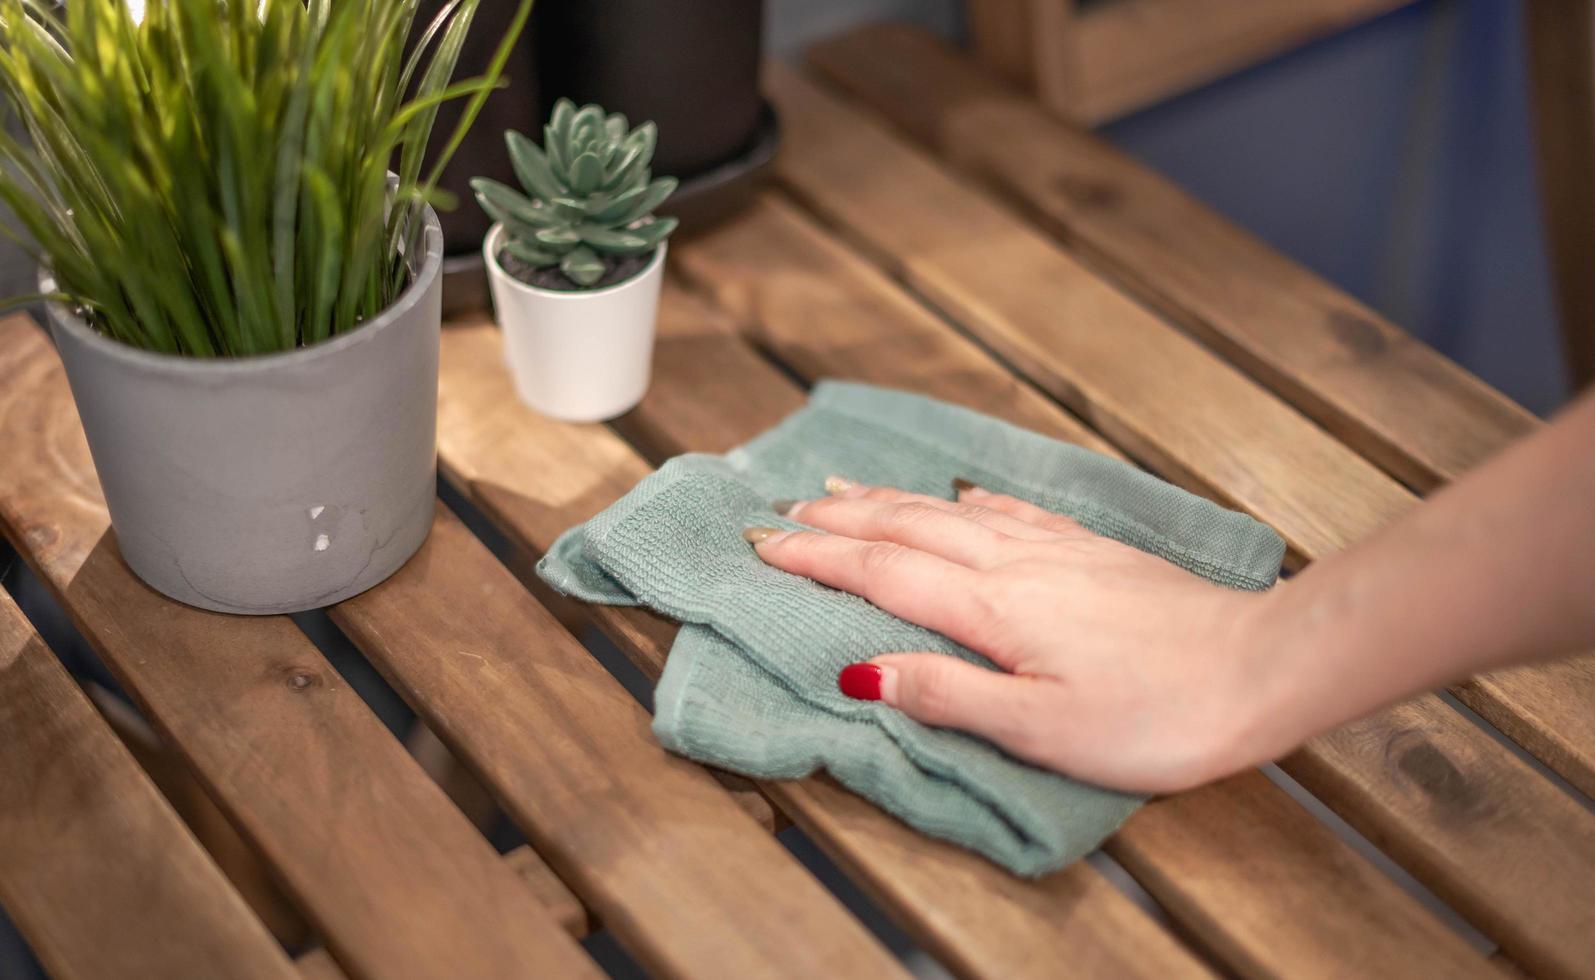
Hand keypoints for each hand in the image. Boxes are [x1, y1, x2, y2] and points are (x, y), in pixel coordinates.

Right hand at [746, 478, 1291, 793]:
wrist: (1262, 668)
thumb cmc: (1155, 715)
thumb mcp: (1043, 728)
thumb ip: (949, 696)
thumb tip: (859, 670)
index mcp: (992, 607)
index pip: (882, 572)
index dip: (817, 558)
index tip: (763, 545)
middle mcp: (1015, 563)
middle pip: (908, 528)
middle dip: (838, 519)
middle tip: (781, 511)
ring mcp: (1058, 551)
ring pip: (952, 512)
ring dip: (890, 500)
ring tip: (844, 488)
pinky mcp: (1094, 553)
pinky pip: (1013, 510)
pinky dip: (971, 499)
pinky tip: (963, 493)